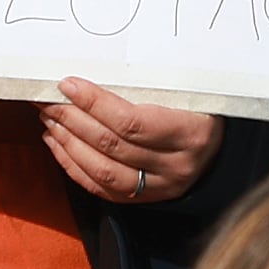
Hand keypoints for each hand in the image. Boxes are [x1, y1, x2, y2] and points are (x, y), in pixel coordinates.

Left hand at [42, 80, 224, 205]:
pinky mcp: (146, 198)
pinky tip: (57, 143)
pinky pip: (102, 188)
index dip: (94, 103)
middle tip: (47, 99)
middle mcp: (177, 165)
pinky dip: (73, 166)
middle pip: (112, 145)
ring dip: (68, 143)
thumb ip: (146, 84)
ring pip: (103, 170)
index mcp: (191, 133)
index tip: (68, 84)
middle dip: (71, 119)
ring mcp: (161, 186)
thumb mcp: (184, 91)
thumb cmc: (197, 109)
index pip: (132, 122)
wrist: (220, 147)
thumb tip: (91, 69)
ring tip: (49, 119)